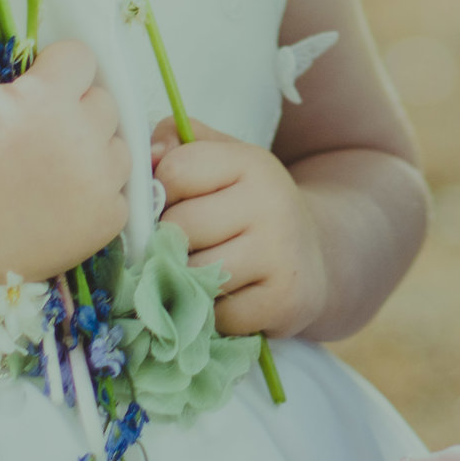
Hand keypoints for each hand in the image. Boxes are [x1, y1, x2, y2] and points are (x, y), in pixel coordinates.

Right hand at [0, 40, 126, 295]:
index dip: (58, 70)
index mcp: (48, 99)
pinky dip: (96, 193)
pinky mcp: (107, 218)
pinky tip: (62, 201)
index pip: (81, 58)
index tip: (40, 88)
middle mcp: (83, 136)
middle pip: (104, 102)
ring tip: (54, 169)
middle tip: (42, 133)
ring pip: (118, 146)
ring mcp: (100, 181)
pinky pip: (119, 190)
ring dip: (93, 151)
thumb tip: (14, 57)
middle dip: (76, 110)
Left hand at [152, 115, 328, 338]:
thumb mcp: (224, 163)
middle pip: (178, 226)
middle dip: (171, 241)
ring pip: (192, 273)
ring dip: (188, 280)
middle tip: (190, 245)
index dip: (162, 192)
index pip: (175, 171)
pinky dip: (213, 313)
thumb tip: (145, 155)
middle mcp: (271, 203)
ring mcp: (279, 254)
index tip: (176, 203)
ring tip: (205, 271)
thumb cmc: (250, 207)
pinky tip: (231, 297)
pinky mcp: (282, 301)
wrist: (313, 258)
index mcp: (252, 162)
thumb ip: (179, 145)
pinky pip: (215, 314)